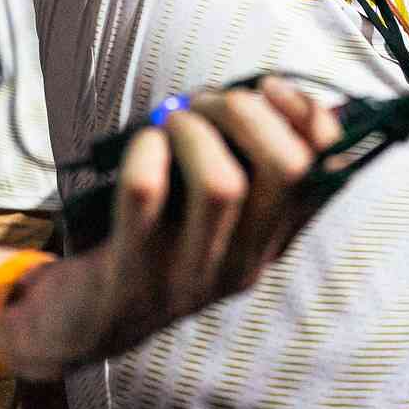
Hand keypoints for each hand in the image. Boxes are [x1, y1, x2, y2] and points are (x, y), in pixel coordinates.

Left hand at [0, 77, 339, 378]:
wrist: (81, 321)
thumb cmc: (150, 237)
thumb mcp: (210, 209)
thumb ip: (244, 161)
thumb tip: (268, 94)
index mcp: (270, 240)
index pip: (328, 171)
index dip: (309, 115)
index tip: (269, 87)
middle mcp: (243, 262)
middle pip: (287, 169)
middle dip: (247, 112)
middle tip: (205, 104)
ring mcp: (190, 276)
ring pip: (222, 184)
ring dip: (195, 130)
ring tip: (170, 122)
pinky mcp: (132, 277)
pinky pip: (145, 193)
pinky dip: (145, 151)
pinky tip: (140, 145)